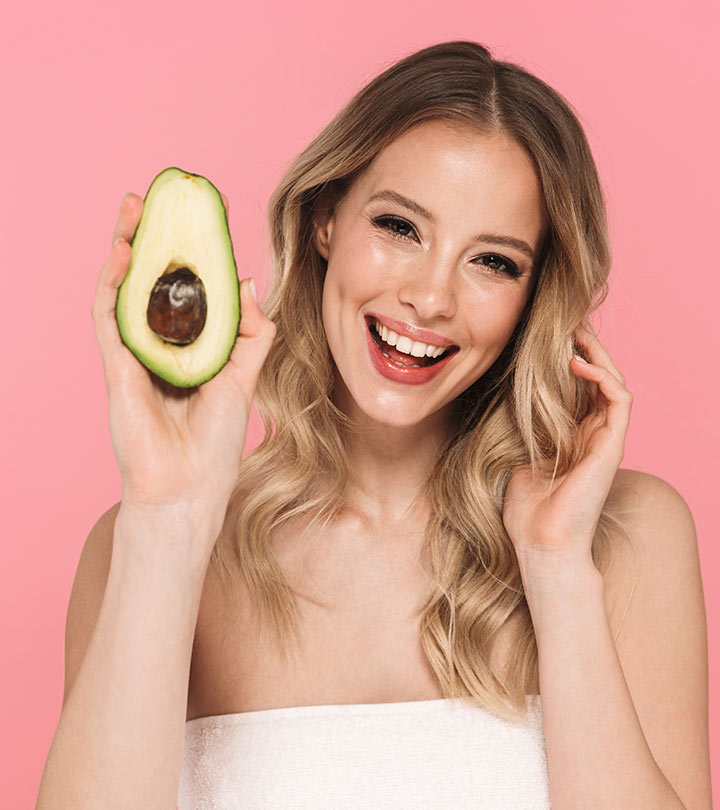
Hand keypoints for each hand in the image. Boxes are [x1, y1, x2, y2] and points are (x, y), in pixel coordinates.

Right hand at [92, 191, 275, 512]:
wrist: (190, 490)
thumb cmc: (214, 443)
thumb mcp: (244, 379)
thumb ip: (251, 334)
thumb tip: (248, 283)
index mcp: (187, 348)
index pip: (182, 290)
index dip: (187, 253)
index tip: (200, 217)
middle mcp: (156, 347)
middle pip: (147, 282)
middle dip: (149, 238)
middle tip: (158, 199)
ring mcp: (132, 356)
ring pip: (121, 290)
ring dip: (123, 247)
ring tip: (133, 208)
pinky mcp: (117, 369)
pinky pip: (108, 316)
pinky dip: (112, 282)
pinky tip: (122, 252)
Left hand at [502, 320, 632, 564]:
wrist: (540, 544)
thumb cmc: (525, 509)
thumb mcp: (515, 455)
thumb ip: (518, 428)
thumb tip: (495, 398)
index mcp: (573, 437)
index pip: (578, 387)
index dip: (568, 359)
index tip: (547, 336)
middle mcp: (594, 435)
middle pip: (599, 379)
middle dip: (585, 349)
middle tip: (567, 324)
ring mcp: (605, 440)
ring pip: (613, 383)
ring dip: (597, 355)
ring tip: (575, 333)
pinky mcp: (612, 446)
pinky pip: (619, 400)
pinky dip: (602, 377)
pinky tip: (578, 363)